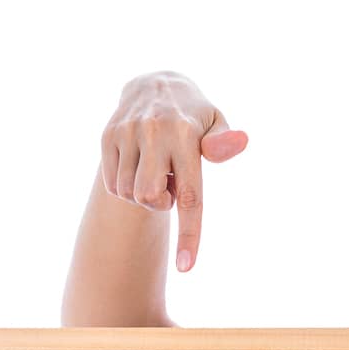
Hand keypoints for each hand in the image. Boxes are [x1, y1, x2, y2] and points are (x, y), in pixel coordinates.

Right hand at [102, 70, 247, 271]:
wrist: (153, 82)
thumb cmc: (193, 116)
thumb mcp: (216, 123)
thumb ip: (223, 142)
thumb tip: (240, 141)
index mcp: (186, 136)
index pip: (190, 196)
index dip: (189, 235)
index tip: (186, 267)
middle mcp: (155, 132)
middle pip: (151, 199)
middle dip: (160, 202)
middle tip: (169, 182)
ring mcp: (128, 133)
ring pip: (129, 194)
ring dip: (142, 193)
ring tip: (154, 168)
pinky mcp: (108, 136)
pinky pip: (112, 184)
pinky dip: (125, 184)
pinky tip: (137, 164)